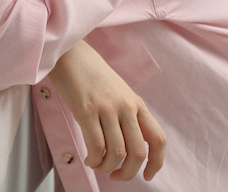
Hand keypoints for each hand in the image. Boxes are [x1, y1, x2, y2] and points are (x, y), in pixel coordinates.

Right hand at [47, 40, 165, 181]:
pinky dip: (94, 159)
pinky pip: (96, 146)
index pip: (158, 139)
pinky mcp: (86, 110)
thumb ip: (127, 115)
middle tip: (115, 176)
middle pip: (138, 153)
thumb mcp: (118, 93)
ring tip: (98, 165)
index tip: (147, 176)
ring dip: (107, 167)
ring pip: (117, 153)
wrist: (69, 52)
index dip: (156, 164)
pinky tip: (88, 158)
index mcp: (137, 104)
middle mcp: (126, 107)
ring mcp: (107, 108)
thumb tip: (128, 148)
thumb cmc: (90, 74)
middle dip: (128, 173)